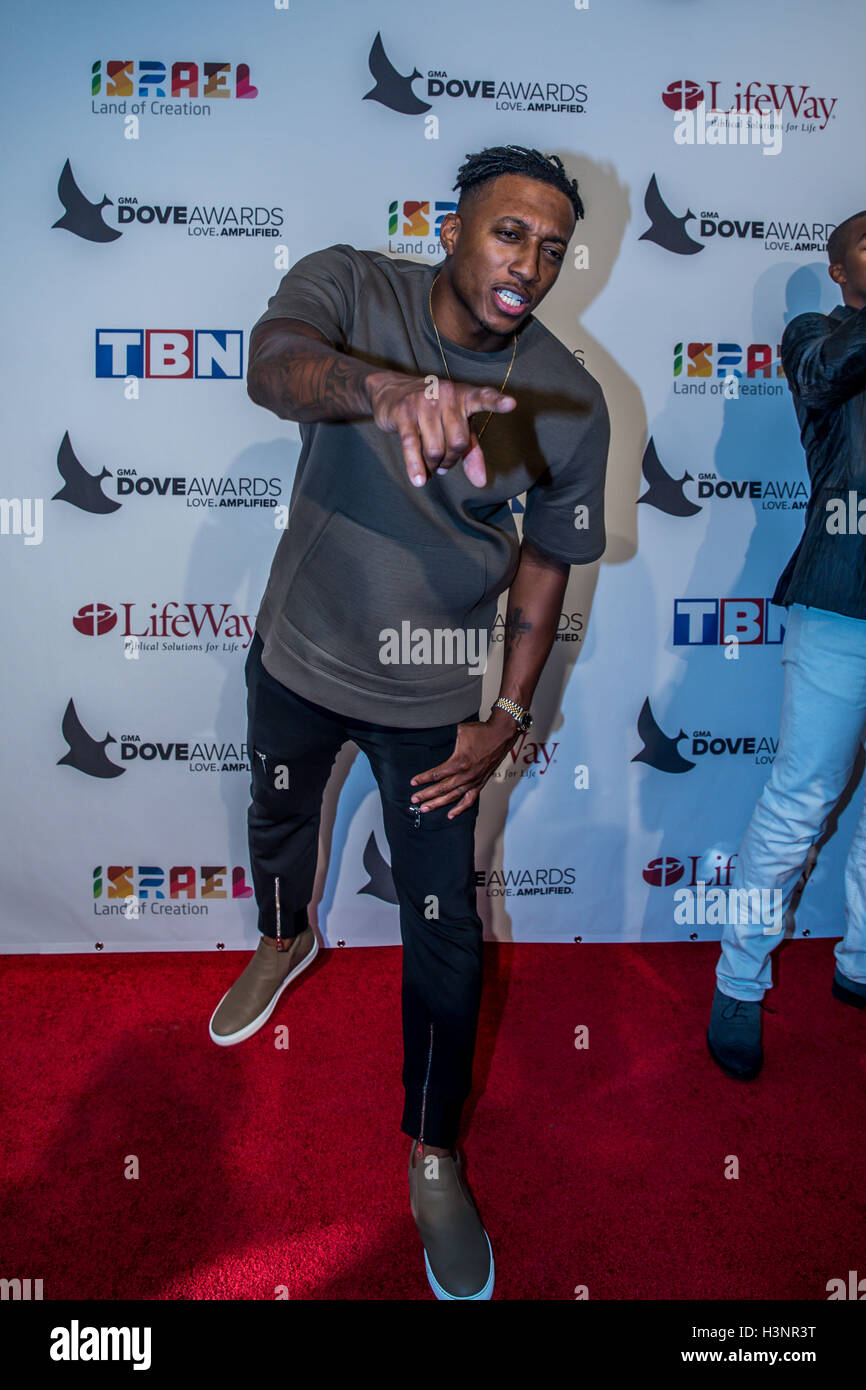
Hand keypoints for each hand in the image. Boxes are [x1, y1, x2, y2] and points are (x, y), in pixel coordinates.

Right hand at [366, 370, 515, 488]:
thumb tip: (480, 482)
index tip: (511, 404)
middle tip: (444, 465)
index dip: (497, 402)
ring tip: (431, 467)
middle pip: (457, 441)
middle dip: (451, 460)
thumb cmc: (431, 412)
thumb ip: (471, 451)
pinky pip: (412, 445)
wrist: (391, 392)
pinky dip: (416, 466)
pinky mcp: (404, 412)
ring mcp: (424, 402)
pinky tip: (419, 480)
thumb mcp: (455, 426)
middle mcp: (446, 394)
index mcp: (464, 395)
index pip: (484, 398)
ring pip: (436, 448)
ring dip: (433, 465)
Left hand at [409, 714, 519, 818]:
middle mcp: (466, 775)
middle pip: (442, 789)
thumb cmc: (481, 731)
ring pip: (453, 797)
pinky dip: (460, 809)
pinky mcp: (480, 783)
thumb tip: (434, 737)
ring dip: (438, 804)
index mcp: (459, 762)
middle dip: (426, 795)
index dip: (423, 779)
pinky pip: (469, 800)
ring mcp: (474, 781)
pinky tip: (450, 815)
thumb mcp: (459, 731)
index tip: (413, 782)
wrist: (501, 734)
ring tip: (425, 808)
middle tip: (414, 800)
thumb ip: (446, 738)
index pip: (437, 774)